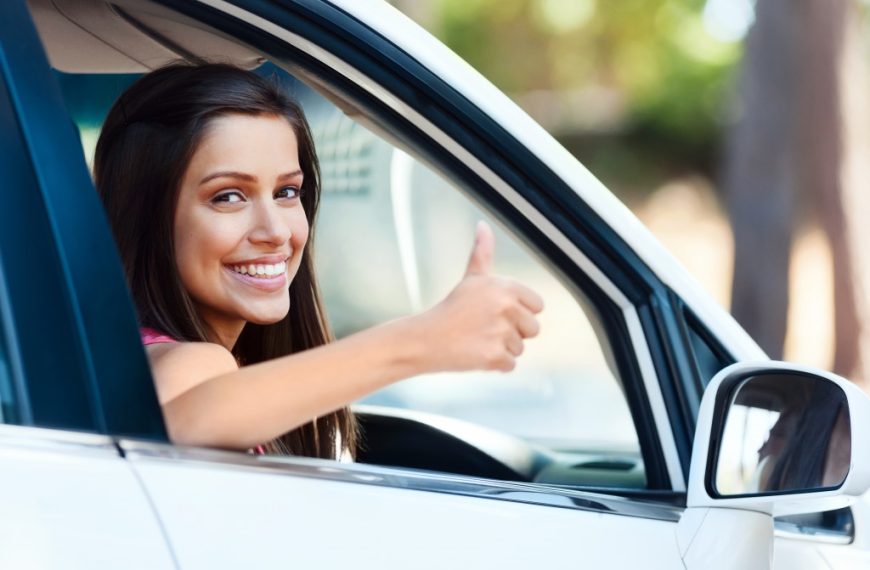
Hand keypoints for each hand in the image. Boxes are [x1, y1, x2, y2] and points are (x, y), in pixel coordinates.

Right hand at [417, 221, 543, 372]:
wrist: (425, 338)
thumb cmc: (452, 308)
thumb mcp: (471, 278)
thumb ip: (482, 252)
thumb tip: (483, 225)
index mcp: (506, 286)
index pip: (538, 306)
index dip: (518, 312)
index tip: (496, 313)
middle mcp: (507, 307)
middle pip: (533, 329)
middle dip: (512, 333)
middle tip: (484, 328)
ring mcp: (501, 332)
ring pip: (520, 348)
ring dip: (501, 349)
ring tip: (476, 339)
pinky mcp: (495, 356)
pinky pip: (509, 365)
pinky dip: (494, 365)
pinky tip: (475, 353)